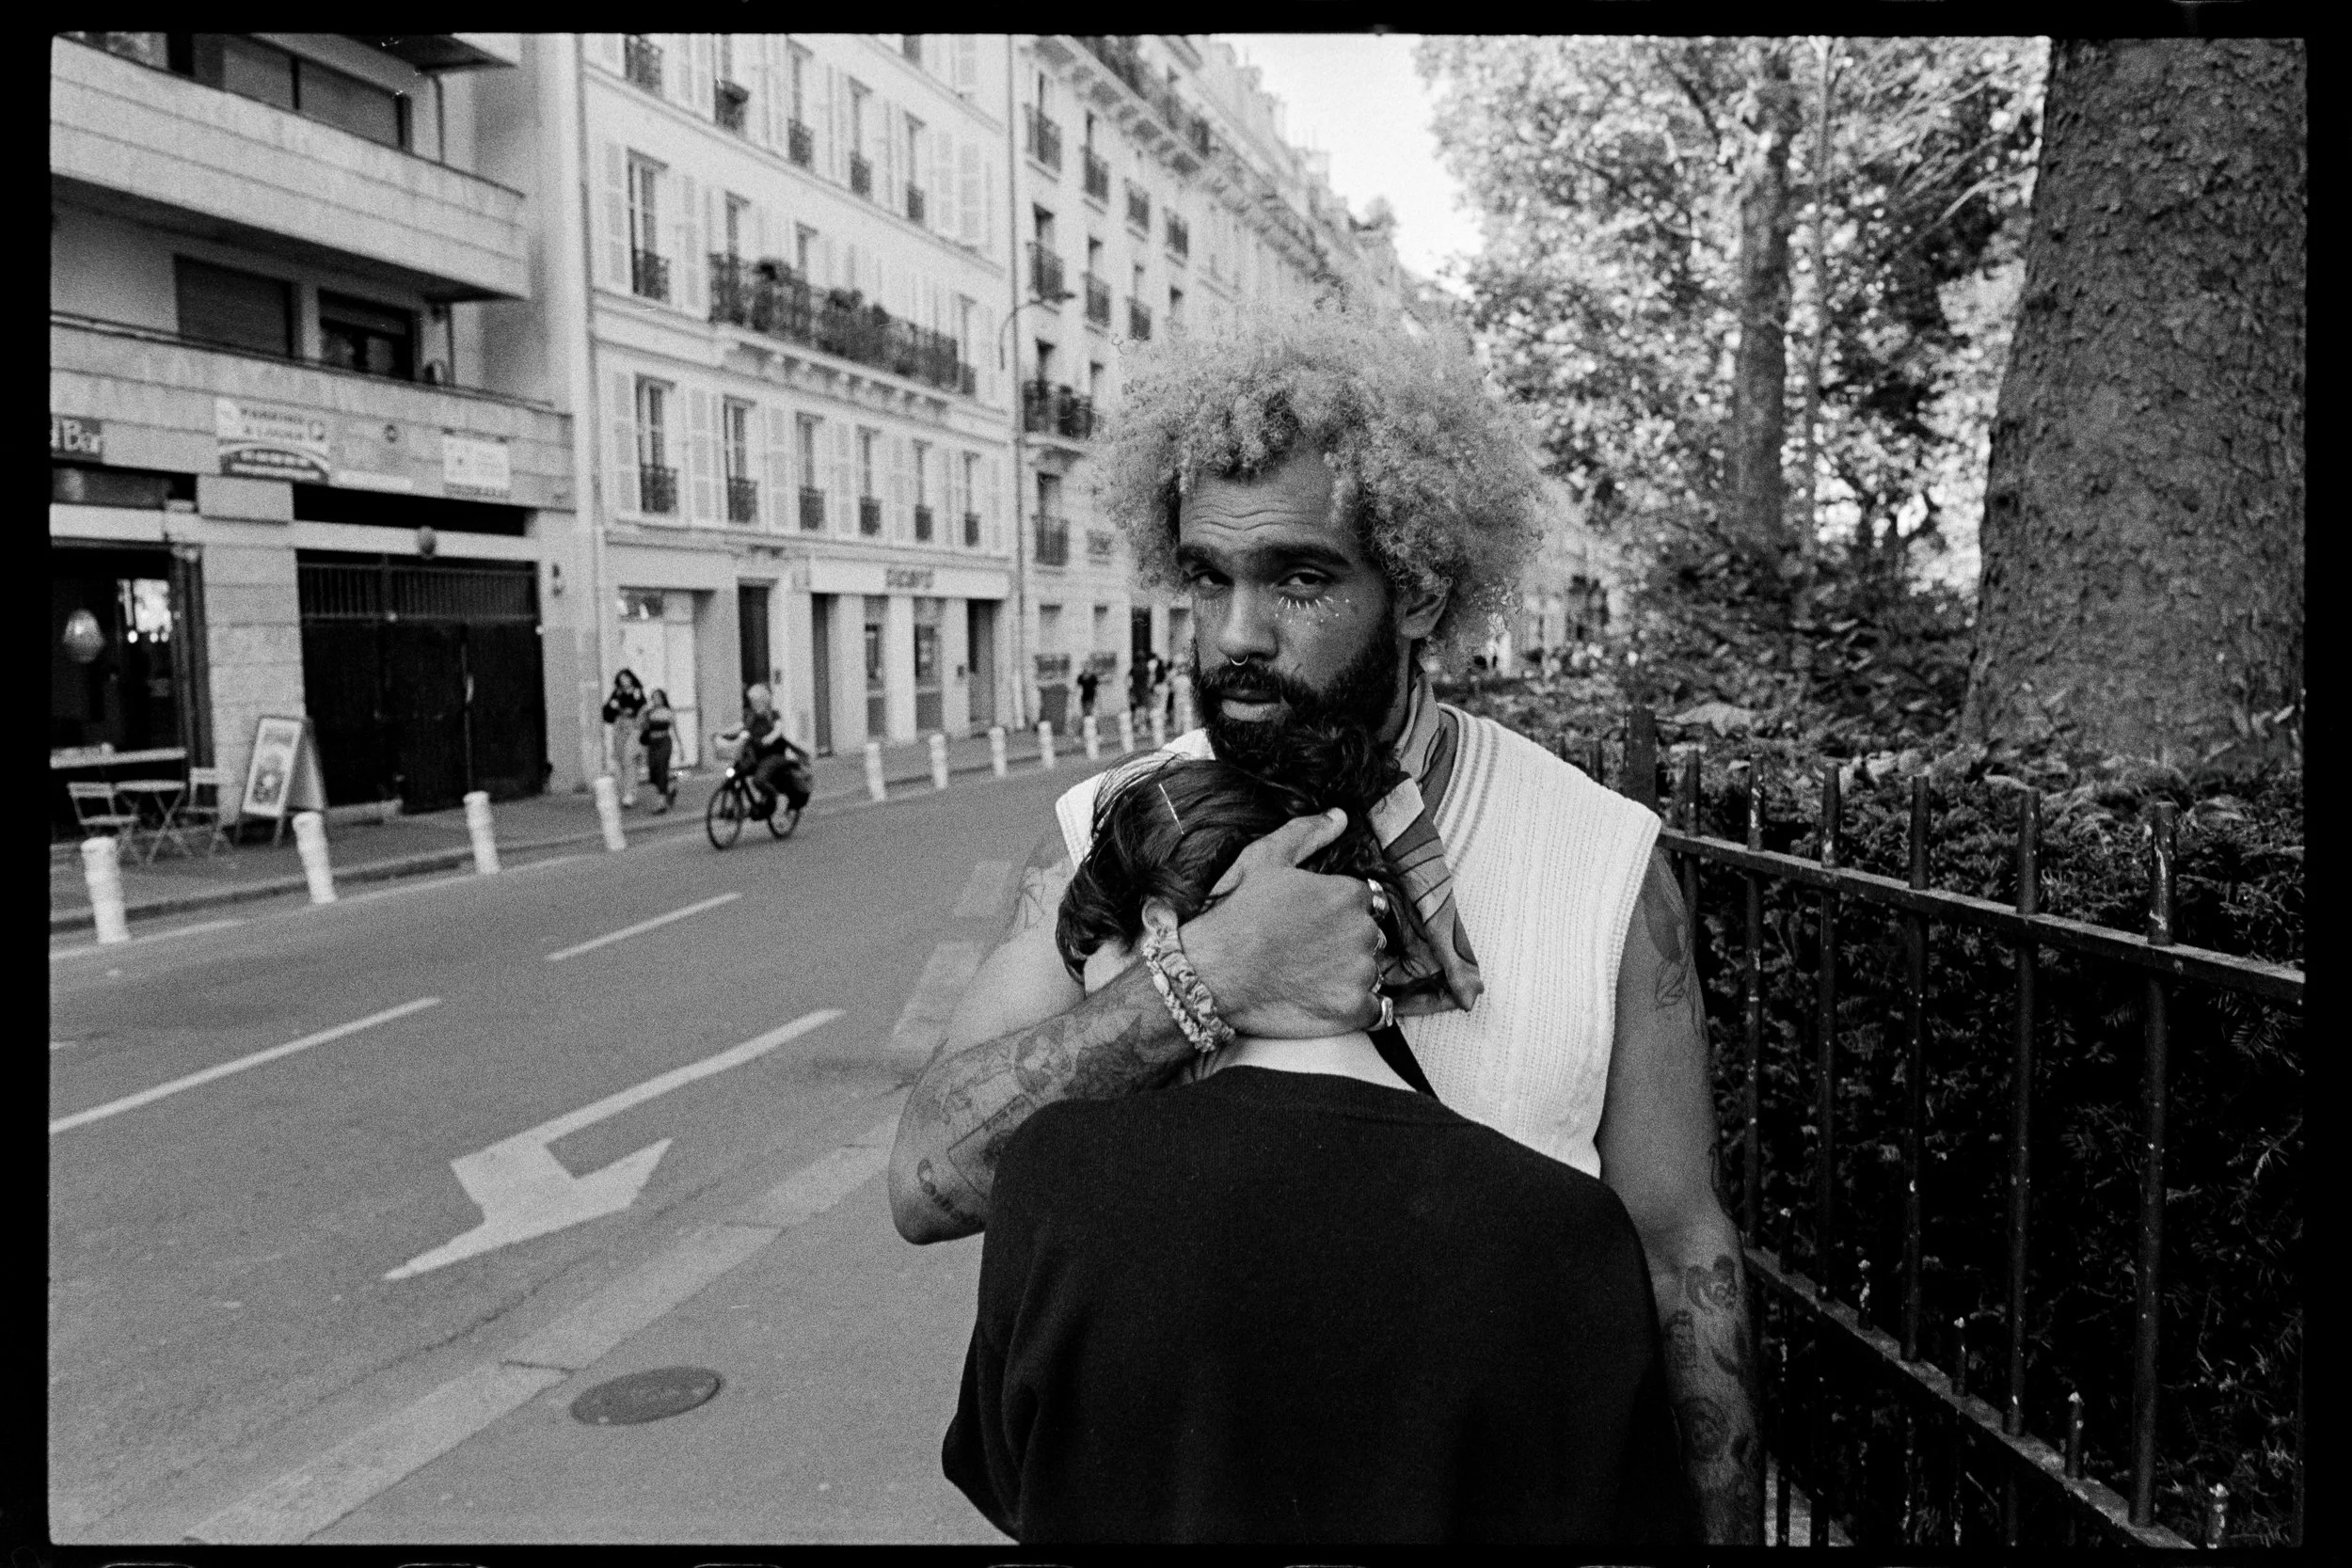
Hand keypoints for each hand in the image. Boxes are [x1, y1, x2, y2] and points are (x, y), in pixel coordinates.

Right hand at [1180, 809, 1385, 1038]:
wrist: (1210, 973)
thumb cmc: (1235, 913)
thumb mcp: (1264, 859)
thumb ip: (1307, 834)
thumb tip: (1339, 817)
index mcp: (1348, 895)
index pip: (1366, 903)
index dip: (1340, 913)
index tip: (1314, 925)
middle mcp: (1362, 932)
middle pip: (1370, 938)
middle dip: (1347, 943)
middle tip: (1307, 952)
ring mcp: (1359, 974)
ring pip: (1371, 972)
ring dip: (1351, 976)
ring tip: (1309, 977)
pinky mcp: (1352, 1010)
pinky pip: (1375, 1010)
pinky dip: (1358, 1007)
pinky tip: (1328, 1002)